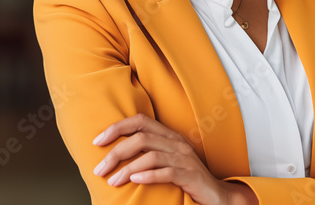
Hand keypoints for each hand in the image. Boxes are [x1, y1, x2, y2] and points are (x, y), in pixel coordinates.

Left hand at [91, 113, 255, 204]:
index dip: (117, 128)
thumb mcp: (167, 159)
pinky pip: (167, 172)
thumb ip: (148, 152)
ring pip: (151, 155)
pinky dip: (148, 175)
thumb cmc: (186, 177)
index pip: (140, 121)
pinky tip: (134, 181)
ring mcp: (184, 159)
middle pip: (141, 138)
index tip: (97, 142)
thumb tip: (115, 154)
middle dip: (115, 152)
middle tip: (99, 169)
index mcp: (169, 135)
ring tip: (112, 181)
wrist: (216, 194)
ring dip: (127, 168)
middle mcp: (176, 143)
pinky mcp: (190, 175)